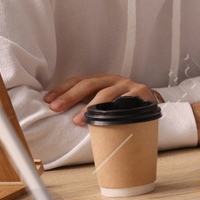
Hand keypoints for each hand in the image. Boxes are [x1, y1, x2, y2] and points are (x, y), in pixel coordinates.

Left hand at [46, 74, 160, 125]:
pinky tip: (106, 118)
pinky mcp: (141, 93)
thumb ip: (88, 104)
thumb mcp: (104, 104)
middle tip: (56, 108)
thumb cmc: (123, 108)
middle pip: (89, 84)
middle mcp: (113, 80)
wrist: (152, 107)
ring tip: (78, 120)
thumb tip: (60, 112)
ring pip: (106, 93)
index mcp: (102, 80)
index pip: (79, 80)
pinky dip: (115, 108)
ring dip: (90, 107)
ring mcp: (128, 85)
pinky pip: (126, 100)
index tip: (48, 101)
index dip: (62, 89)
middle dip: (70, 96)